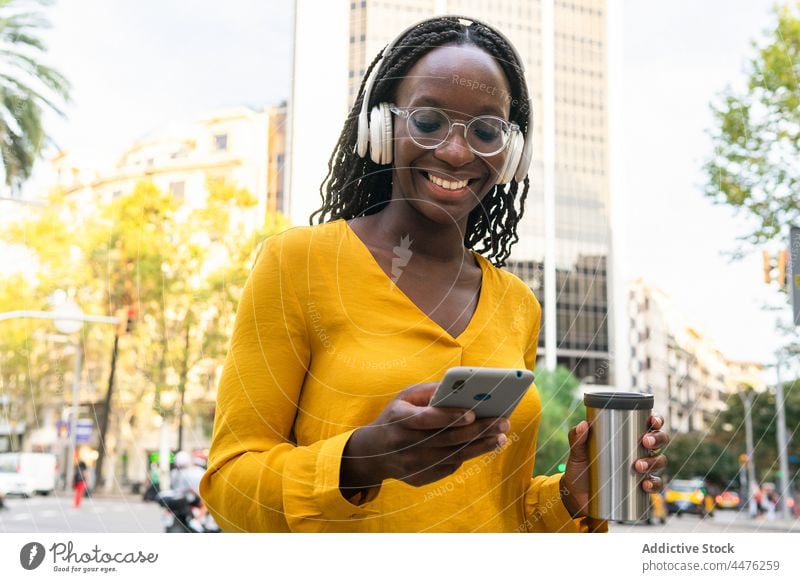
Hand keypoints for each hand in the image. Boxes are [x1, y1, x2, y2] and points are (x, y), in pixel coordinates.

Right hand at [340, 383, 508, 491]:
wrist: (372, 453)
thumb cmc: (395, 417)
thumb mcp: (404, 398)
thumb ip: (429, 391)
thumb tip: (460, 387)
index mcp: (399, 419)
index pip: (428, 419)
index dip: (451, 417)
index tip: (474, 413)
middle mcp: (405, 444)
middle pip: (448, 439)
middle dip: (479, 430)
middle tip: (503, 422)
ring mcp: (412, 464)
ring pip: (454, 455)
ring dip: (481, 446)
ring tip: (501, 436)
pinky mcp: (419, 478)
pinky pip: (449, 466)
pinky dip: (468, 455)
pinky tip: (484, 446)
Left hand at [559, 414, 669, 517]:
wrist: (577, 496)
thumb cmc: (580, 468)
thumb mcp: (577, 452)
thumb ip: (577, 438)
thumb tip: (583, 425)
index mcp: (626, 436)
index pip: (647, 424)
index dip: (656, 420)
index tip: (652, 421)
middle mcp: (638, 451)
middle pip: (660, 440)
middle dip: (657, 439)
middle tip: (645, 442)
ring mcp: (642, 469)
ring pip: (660, 461)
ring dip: (654, 462)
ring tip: (638, 466)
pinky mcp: (640, 487)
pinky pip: (656, 485)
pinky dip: (654, 484)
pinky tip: (645, 484)